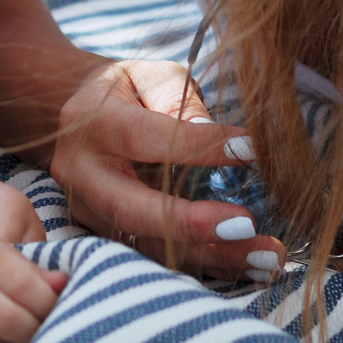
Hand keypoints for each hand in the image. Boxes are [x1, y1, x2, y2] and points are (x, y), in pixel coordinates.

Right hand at [49, 58, 284, 277]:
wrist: (75, 117)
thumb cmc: (125, 91)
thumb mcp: (150, 75)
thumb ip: (178, 99)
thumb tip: (213, 135)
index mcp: (94, 123)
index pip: (145, 138)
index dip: (200, 147)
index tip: (252, 150)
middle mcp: (83, 175)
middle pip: (132, 210)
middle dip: (192, 224)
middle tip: (248, 226)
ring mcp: (89, 212)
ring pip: (147, 245)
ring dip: (211, 256)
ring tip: (266, 256)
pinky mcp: (106, 236)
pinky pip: (156, 257)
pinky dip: (205, 263)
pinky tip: (250, 266)